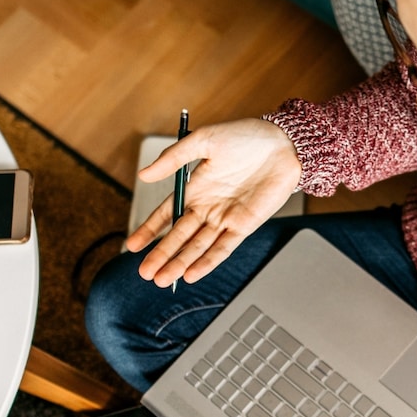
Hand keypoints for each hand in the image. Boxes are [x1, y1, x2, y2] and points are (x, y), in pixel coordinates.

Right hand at [125, 118, 302, 284]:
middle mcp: (207, 207)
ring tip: (161, 279)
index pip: (165, 214)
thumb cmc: (246, 137)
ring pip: (197, 247)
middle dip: (161, 255)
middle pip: (179, 236)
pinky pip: (223, 249)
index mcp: (194, 188)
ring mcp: (225, 219)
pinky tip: (191, 274)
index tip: (132, 246)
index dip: (148, 230)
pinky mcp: (244, 226)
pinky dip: (207, 262)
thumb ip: (173, 159)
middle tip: (144, 272)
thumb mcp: (204, 140)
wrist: (284, 145)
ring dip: (179, 263)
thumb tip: (143, 175)